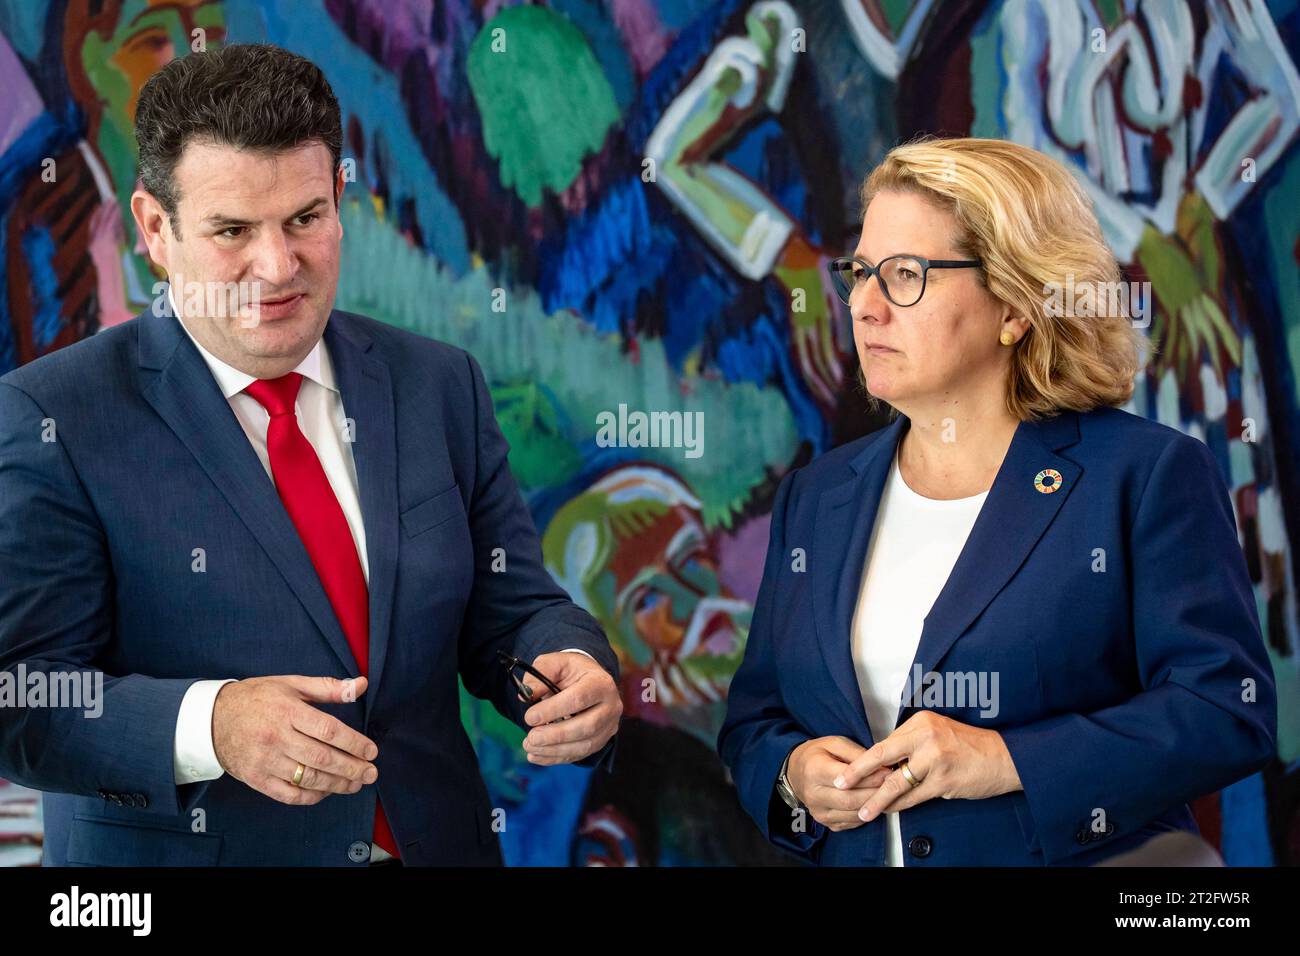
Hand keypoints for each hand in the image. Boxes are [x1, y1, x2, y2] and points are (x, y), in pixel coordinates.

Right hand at [211, 675, 378, 805]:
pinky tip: (327, 792)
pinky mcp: (256, 779)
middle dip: (352, 768)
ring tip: (356, 784)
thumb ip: (327, 688)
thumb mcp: (291, 684)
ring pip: (308, 778)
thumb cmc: (257, 699)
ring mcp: (265, 760)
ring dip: (337, 785)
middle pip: (322, 758)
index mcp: (288, 711)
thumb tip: (361, 685)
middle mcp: (276, 737)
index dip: (354, 743)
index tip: (371, 751)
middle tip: (371, 773)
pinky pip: (288, 794)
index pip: (328, 730)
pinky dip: (311, 796)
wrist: (211, 718)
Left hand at [518, 652, 621, 764]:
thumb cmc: (570, 671)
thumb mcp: (554, 663)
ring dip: (554, 750)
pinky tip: (537, 755)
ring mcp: (609, 726)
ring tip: (530, 746)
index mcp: (600, 682)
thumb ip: (539, 675)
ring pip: (585, 745)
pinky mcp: (601, 741)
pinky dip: (556, 758)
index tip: (529, 717)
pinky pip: (580, 754)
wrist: (587, 680)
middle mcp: (611, 706)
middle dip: (555, 735)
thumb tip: (526, 695)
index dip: (553, 710)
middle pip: (586, 726)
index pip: (579, 699)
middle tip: (531, 738)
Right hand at [786, 736, 891, 831]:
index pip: (847, 778)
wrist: (795, 772)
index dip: (870, 777)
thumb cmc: (815, 755)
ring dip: (874, 806)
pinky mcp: (825, 822)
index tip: (887, 772)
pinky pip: (851, 823)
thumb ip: (855, 753)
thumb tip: (877, 764)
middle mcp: (814, 794)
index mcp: (814, 770)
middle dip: (876, 793)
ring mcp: (819, 811)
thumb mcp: (834, 743)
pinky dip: (866, 814)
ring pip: (854, 814)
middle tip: (892, 785)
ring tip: (887, 794)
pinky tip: (874, 804)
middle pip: (851, 799)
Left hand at [835, 711, 1021, 822]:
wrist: (1005, 758)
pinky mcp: (943, 780)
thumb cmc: (971, 746)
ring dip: (877, 799)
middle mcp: (926, 736)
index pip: (885, 741)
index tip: (847, 768)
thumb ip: (913, 742)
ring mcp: (935, 758)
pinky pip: (914, 797)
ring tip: (864, 810)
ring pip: (896, 782)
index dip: (865, 759)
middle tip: (841, 783)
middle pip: (882, 755)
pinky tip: (889, 811)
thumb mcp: (939, 732)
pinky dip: (900, 806)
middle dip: (858, 772)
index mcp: (922, 721)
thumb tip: (885, 761)